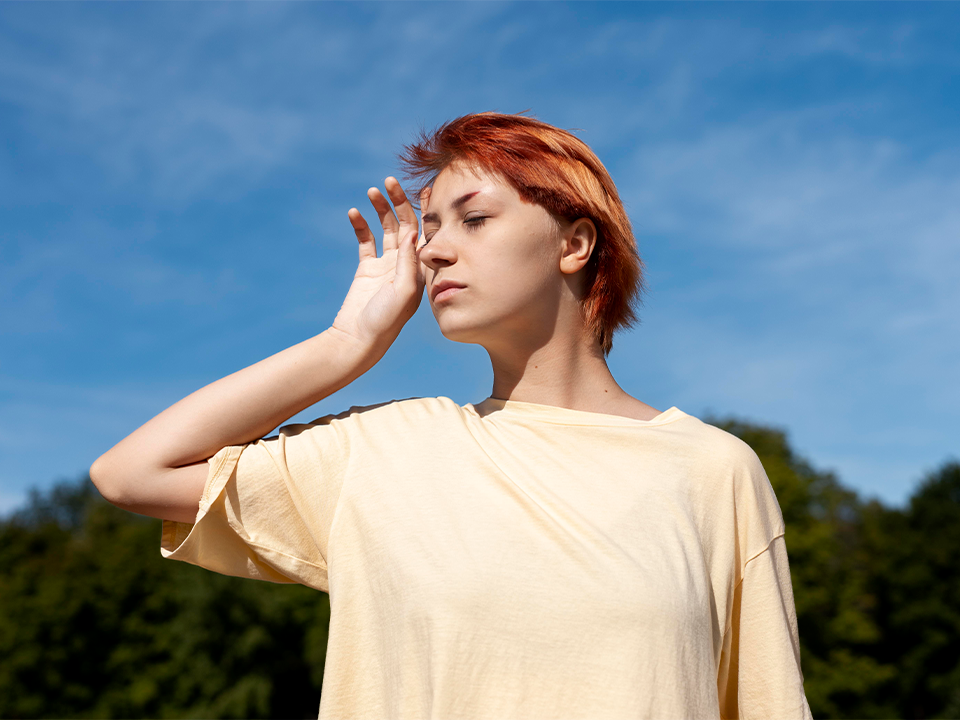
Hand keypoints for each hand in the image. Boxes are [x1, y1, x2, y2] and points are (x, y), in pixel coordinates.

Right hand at [331, 177, 425, 352]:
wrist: (358, 339)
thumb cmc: (385, 321)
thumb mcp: (402, 291)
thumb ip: (408, 262)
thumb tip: (413, 232)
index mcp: (420, 269)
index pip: (426, 233)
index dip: (426, 211)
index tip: (426, 187)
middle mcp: (406, 264)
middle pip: (405, 225)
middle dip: (399, 202)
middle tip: (390, 181)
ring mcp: (386, 265)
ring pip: (385, 229)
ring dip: (380, 209)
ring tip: (372, 191)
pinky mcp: (367, 268)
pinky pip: (365, 240)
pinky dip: (361, 225)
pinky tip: (354, 212)